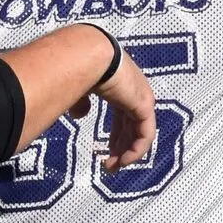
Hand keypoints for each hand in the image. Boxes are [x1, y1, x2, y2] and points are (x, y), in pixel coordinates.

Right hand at [79, 51, 155, 168]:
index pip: (123, 115)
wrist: (86, 54)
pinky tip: (124, 161)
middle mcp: (134, 91)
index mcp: (119, 85)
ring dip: (128, 151)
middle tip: (111, 164)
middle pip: (132, 125)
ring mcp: (141, 97)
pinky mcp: (144, 104)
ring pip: (140, 131)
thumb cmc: (76, 66)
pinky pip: (145, 133)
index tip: (104, 150)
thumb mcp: (77, 88)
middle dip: (121, 146)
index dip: (115, 134)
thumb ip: (80, 102)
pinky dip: (136, 149)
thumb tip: (80, 115)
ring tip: (115, 167)